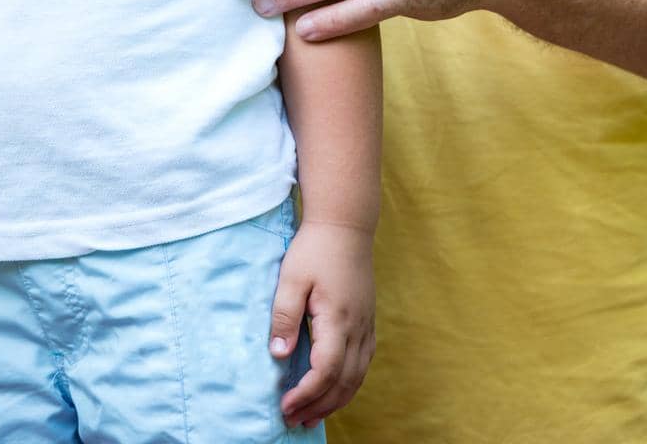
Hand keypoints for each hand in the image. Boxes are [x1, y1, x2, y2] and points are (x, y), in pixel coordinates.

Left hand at [270, 220, 374, 427]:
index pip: (326, 372)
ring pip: (357, 378)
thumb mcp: (291, 277)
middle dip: (318, 407)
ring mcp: (367, 327)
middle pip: (344, 383)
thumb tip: (279, 355)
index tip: (285, 407)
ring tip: (310, 416)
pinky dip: (347, 385)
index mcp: (338, 320)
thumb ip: (284, 316)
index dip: (306, 394)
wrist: (345, 224)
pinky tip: (332, 390)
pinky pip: (362, 365)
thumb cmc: (315, 248)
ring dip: (334, 401)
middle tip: (293, 421)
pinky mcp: (367, 322)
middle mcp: (358, 329)